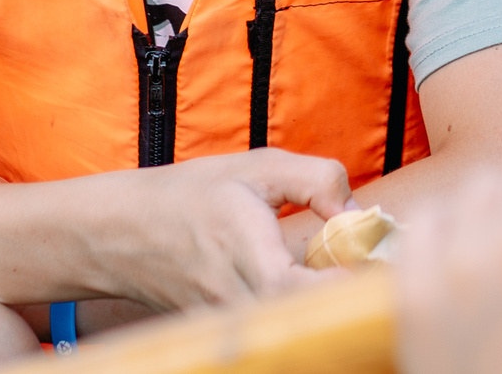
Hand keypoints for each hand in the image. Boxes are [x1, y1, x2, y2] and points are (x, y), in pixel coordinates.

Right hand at [92, 149, 354, 311]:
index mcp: (245, 253)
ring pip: (292, 331)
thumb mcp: (257, 168)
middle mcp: (236, 300)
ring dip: (328, 311)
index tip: (377, 266)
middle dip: (347, 302)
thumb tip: (361, 213)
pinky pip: (276, 332)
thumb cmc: (193, 195)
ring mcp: (230, 324)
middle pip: (304, 321)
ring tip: (354, 281)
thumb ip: (317, 180)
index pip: (296, 290)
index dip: (342, 284)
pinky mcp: (229, 332)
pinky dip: (304, 318)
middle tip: (379, 274)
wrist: (122, 233)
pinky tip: (321, 294)